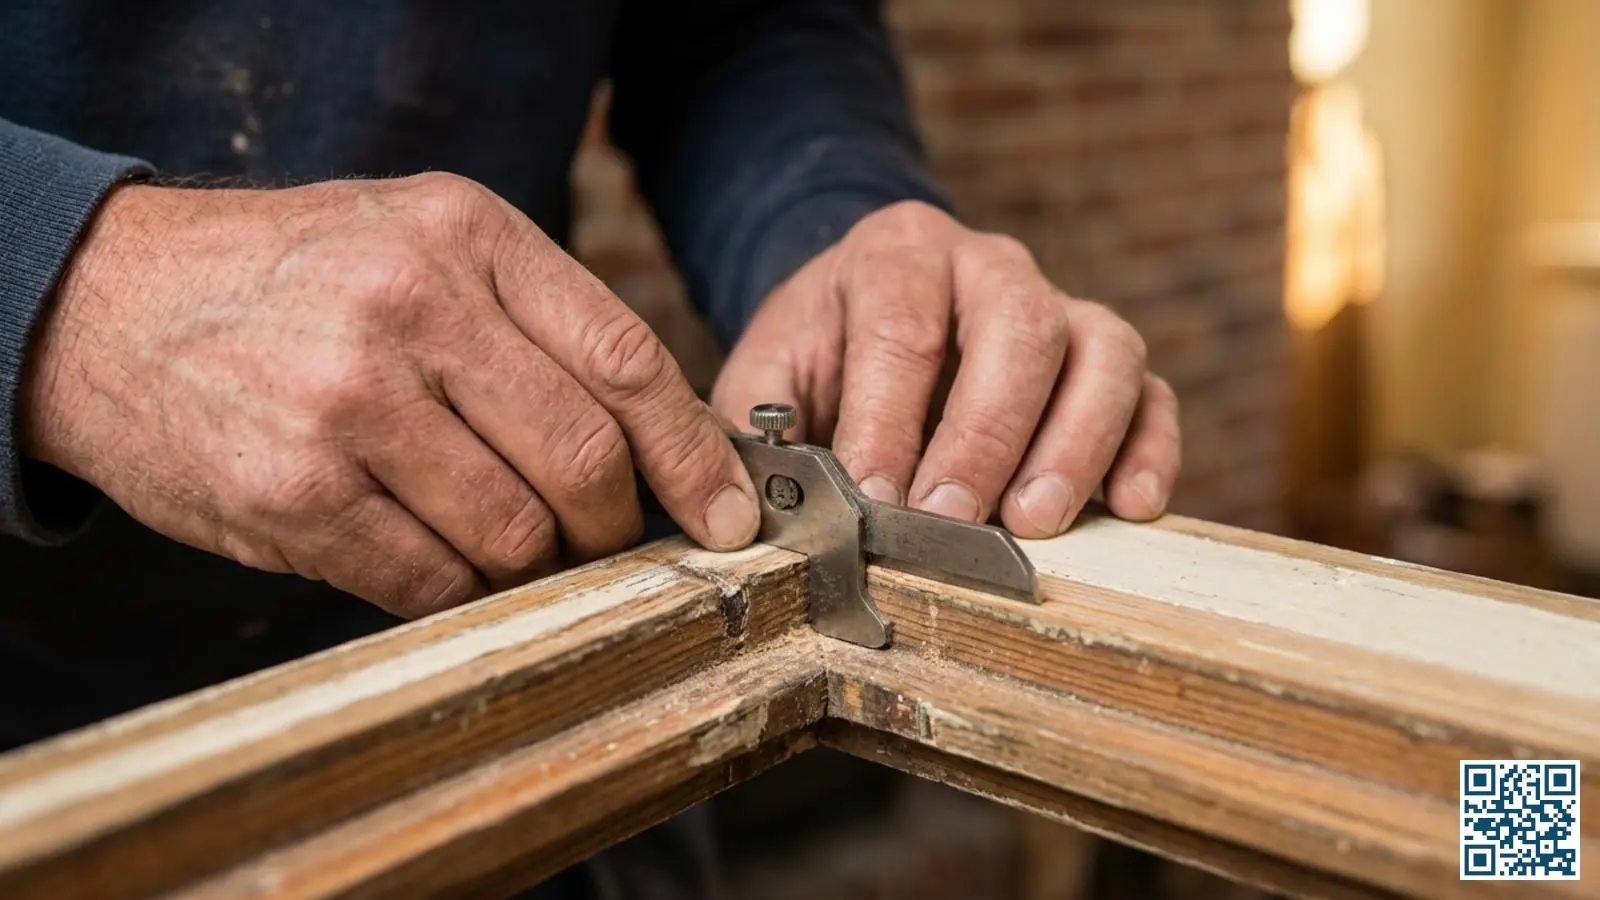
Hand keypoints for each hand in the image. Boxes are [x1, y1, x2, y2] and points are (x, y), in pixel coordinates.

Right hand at [22, 174, 760, 616]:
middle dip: (614, 525)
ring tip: (502, 541)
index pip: (628, 362)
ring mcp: (350, 401)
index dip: (693, 456)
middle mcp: (414, 307)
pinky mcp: (294, 491)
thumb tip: (661, 444)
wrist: (109, 302)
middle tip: (602, 539)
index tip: (725, 515)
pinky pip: (429, 580)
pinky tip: (434, 556)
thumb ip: (537, 326)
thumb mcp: (422, 244)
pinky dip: (454, 589)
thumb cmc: (295, 280)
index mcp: (469, 236)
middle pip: (585, 460)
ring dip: (530, 563)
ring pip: (514, 534)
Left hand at [712, 201, 1178, 537]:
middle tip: (949, 518)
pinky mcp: (1105, 360)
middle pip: (1019, 328)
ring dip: (1074, 443)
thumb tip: (766, 505)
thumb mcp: (766, 374)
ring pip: (1103, 351)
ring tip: (1032, 520)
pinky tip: (1129, 504)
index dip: (889, 416)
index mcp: (899, 252)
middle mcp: (991, 265)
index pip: (904, 325)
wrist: (863, 316)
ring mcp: (1061, 306)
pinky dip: (1149, 448)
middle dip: (984, 434)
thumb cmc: (819, 356)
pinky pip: (1151, 392)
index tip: (873, 495)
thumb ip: (760, 427)